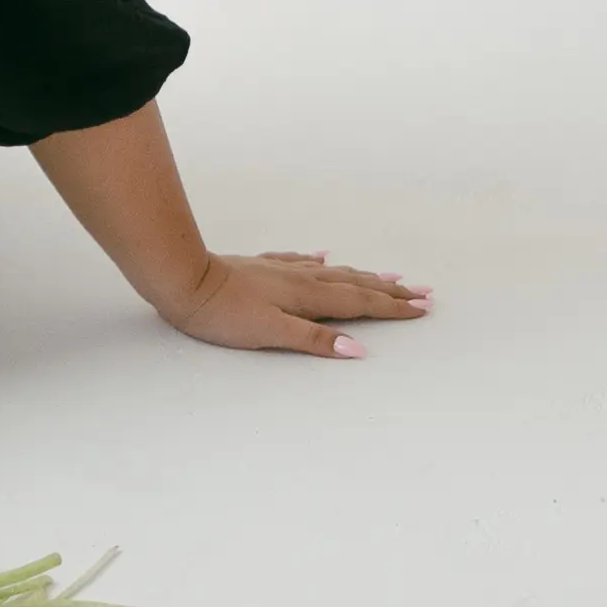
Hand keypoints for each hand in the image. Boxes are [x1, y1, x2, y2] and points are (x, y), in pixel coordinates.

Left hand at [159, 247, 428, 359]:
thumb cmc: (224, 314)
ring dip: (364, 275)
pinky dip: (319, 262)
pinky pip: (301, 261)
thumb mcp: (271, 333)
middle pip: (355, 284)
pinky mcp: (262, 267)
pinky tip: (322, 256)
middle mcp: (301, 278)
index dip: (392, 307)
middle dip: (389, 290)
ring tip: (388, 275)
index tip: (422, 307)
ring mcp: (282, 270)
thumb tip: (358, 349)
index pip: (360, 303)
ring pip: (333, 272)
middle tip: (422, 292)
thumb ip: (314, 340)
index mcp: (307, 297)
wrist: (183, 280)